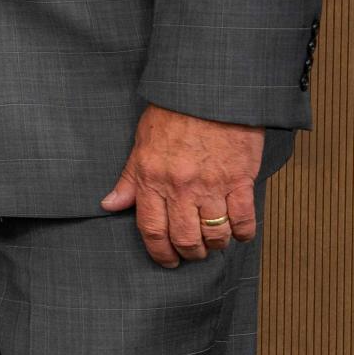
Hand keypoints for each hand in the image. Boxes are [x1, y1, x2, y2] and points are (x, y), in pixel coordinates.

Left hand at [100, 105, 263, 266]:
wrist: (208, 93)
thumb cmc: (172, 115)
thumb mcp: (141, 144)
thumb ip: (129, 180)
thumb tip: (110, 204)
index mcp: (152, 178)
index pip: (151, 228)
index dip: (159, 252)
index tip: (166, 261)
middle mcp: (180, 186)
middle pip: (185, 239)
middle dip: (188, 254)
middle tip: (191, 253)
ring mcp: (212, 185)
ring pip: (215, 234)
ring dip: (215, 245)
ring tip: (213, 242)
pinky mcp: (240, 181)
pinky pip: (244, 220)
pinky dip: (242, 233)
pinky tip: (238, 232)